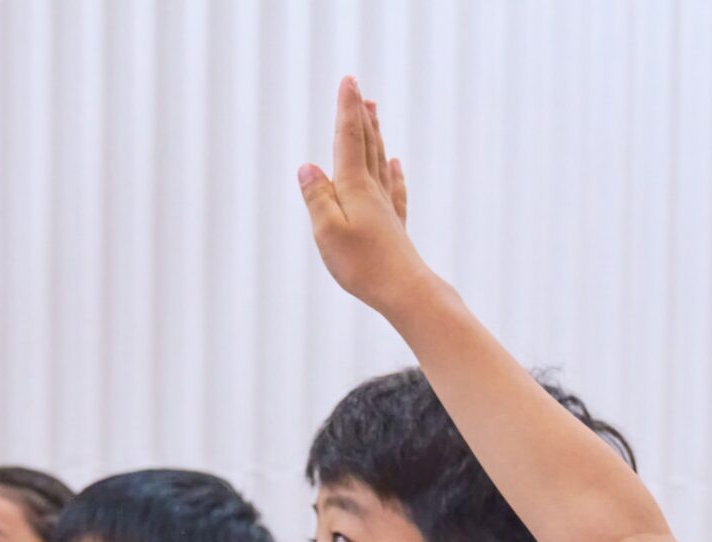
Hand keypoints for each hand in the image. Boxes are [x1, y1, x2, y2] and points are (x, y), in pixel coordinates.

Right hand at [298, 76, 424, 313]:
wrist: (404, 291)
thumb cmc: (362, 265)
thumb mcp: (327, 232)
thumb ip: (317, 197)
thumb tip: (307, 166)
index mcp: (354, 188)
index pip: (348, 139)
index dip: (347, 109)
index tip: (348, 81)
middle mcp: (373, 191)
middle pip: (366, 144)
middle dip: (361, 114)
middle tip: (359, 88)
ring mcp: (386, 207)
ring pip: (379, 160)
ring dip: (375, 133)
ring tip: (375, 112)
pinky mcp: (393, 225)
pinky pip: (393, 188)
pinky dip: (393, 170)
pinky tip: (395, 164)